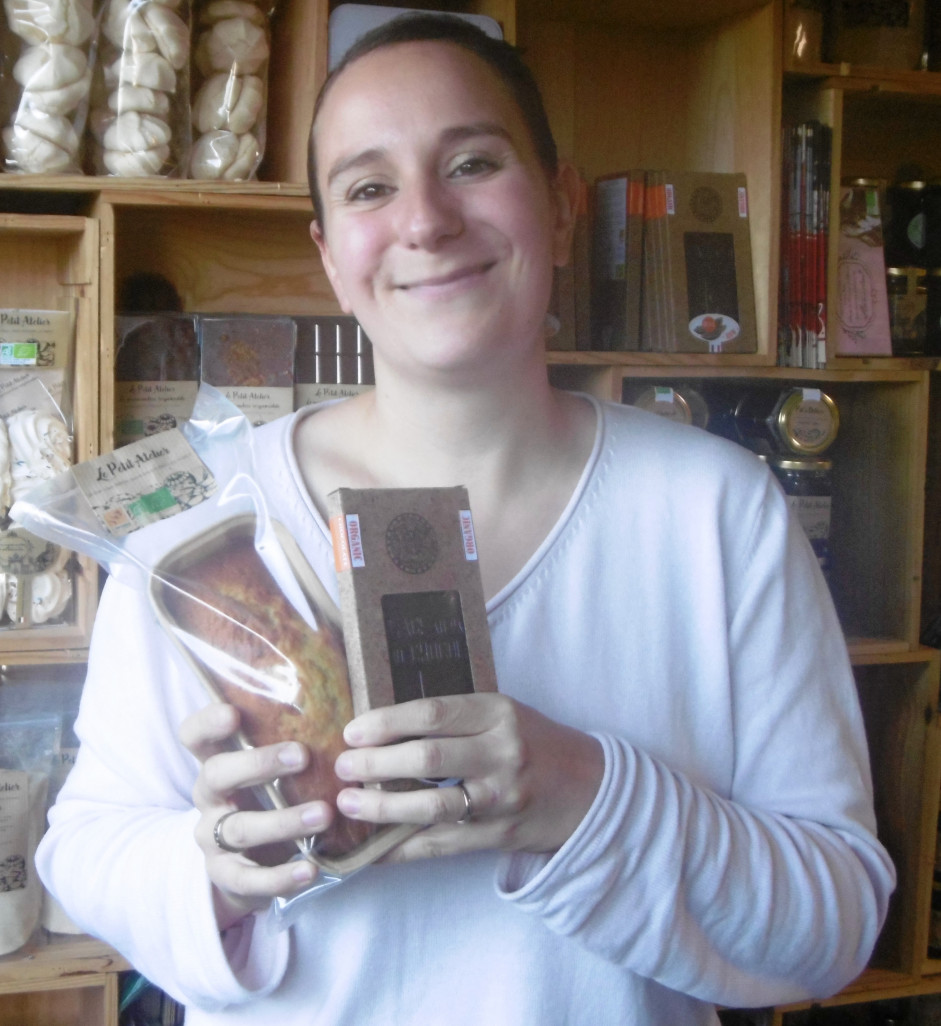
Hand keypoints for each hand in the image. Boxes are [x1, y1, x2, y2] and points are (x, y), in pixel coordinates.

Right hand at [179, 702, 331, 929]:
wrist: (245, 867)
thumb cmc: (266, 801)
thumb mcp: (268, 773)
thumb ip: (288, 744)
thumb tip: (339, 709)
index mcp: (216, 764)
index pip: (195, 736)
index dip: (208, 723)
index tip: (234, 713)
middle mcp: (208, 798)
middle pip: (216, 774)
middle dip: (257, 764)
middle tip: (303, 755)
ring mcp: (213, 839)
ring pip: (240, 828)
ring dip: (283, 821)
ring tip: (323, 814)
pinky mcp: (226, 876)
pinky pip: (249, 879)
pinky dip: (280, 876)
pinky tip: (310, 869)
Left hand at [333, 693, 603, 861]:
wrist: (590, 788)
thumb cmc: (535, 743)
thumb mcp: (504, 714)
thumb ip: (456, 718)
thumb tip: (384, 727)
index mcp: (499, 713)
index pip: (432, 713)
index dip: (386, 722)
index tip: (352, 731)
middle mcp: (502, 752)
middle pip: (427, 757)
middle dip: (376, 764)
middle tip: (342, 767)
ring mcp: (502, 798)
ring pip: (432, 805)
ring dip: (383, 808)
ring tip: (349, 804)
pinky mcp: (500, 835)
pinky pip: (442, 845)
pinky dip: (402, 850)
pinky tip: (373, 849)